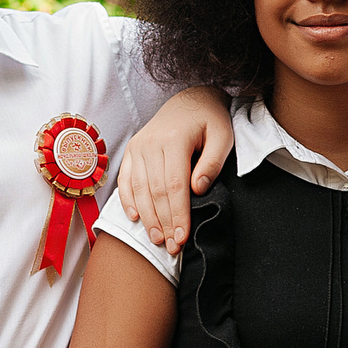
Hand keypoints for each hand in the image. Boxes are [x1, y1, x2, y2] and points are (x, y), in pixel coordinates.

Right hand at [118, 85, 234, 252]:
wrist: (190, 100)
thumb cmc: (210, 121)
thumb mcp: (223, 136)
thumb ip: (212, 163)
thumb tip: (197, 190)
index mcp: (174, 138)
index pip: (174, 185)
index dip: (178, 214)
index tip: (182, 237)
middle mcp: (150, 142)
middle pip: (155, 191)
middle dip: (164, 223)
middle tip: (172, 247)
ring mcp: (137, 146)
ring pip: (138, 189)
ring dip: (147, 218)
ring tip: (157, 240)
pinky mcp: (131, 151)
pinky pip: (124, 180)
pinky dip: (127, 201)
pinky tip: (135, 219)